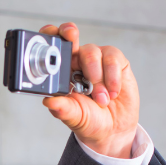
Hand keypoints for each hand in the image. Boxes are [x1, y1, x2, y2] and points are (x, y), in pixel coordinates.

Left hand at [40, 22, 139, 158]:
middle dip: (69, 34)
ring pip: (92, 52)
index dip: (49, 36)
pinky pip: (112, 58)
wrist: (114, 130)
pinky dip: (112, 76)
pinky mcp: (116, 62)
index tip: (49, 34)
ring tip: (101, 99)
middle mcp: (77, 61)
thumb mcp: (74, 117)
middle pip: (70, 38)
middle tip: (71, 36)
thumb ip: (63, 108)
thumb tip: (49, 101)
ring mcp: (97, 59)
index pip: (52, 48)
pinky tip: (112, 92)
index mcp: (61, 71)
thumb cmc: (89, 120)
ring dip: (96, 77)